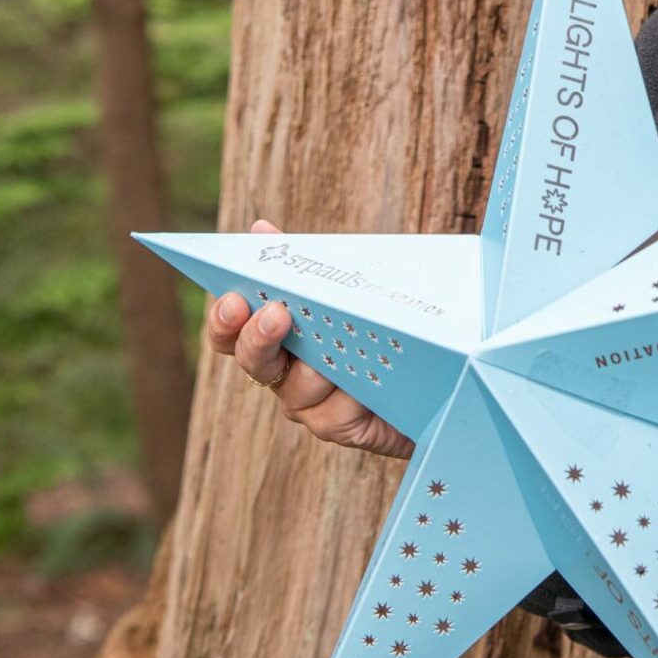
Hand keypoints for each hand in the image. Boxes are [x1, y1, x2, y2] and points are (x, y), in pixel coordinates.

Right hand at [200, 218, 415, 459]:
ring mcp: (307, 405)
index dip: (223, 318)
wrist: (434, 374)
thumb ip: (299, 264)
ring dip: (318, 368)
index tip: (232, 298)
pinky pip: (335, 415)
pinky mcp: (339, 428)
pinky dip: (353, 397)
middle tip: (278, 314)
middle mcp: (282, 373)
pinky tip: (372, 385)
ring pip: (299, 388)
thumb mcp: (344, 288)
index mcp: (274, 337)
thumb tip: (259, 229)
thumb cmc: (377, 324)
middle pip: (254, 360)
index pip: (230, 331)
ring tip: (343, 348)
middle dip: (260, 337)